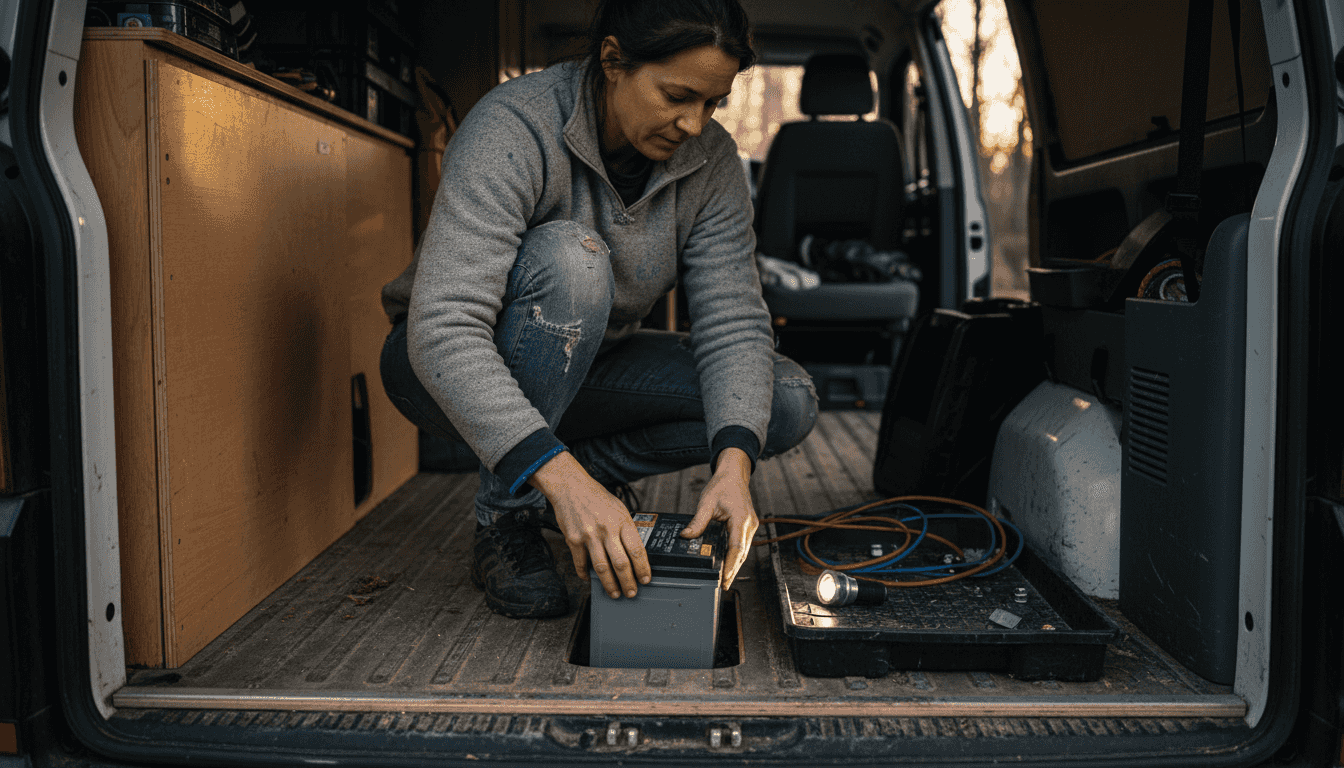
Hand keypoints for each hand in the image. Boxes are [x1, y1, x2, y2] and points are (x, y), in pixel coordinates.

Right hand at [527, 452, 650, 598]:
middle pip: (621, 563)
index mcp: (622, 521)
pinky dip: (585, 574)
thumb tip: (635, 553)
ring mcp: (589, 535)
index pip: (637, 550)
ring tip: (615, 593)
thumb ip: (626, 529)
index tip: (646, 579)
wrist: (571, 487)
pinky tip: (589, 580)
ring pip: (602, 568)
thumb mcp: (619, 509)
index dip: (643, 568)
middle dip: (628, 582)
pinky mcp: (573, 539)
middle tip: (632, 592)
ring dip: (610, 585)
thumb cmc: (597, 497)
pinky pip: (580, 563)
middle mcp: (606, 529)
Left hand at [681, 447, 758, 590]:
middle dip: (733, 570)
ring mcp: (751, 526)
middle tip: (723, 586)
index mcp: (741, 519)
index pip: (736, 548)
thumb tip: (686, 536)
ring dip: (735, 564)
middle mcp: (749, 524)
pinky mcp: (748, 526)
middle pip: (742, 553)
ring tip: (725, 580)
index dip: (731, 565)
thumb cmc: (723, 485)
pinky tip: (728, 564)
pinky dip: (736, 555)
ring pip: (743, 551)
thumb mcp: (707, 502)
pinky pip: (742, 544)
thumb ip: (698, 521)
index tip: (725, 578)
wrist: (734, 474)